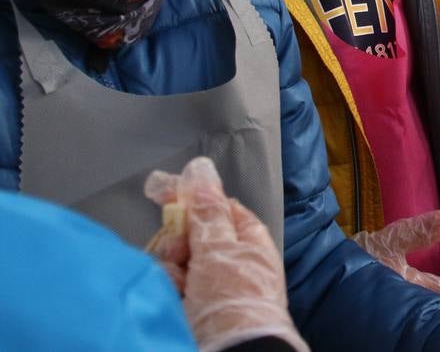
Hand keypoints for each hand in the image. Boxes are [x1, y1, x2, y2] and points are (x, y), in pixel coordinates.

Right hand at [143, 157, 306, 351]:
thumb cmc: (234, 301)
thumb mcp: (220, 250)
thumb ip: (205, 211)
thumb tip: (201, 169)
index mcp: (246, 240)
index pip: (214, 206)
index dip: (187, 197)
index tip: (156, 189)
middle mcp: (227, 260)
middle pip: (186, 233)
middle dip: (175, 240)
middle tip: (180, 253)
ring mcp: (206, 285)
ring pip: (171, 258)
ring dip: (169, 267)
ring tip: (180, 286)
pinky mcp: (186, 306)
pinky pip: (165, 283)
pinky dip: (165, 288)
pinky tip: (173, 298)